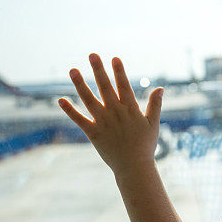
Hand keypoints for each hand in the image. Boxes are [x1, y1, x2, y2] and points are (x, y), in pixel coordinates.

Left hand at [59, 53, 163, 178]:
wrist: (134, 166)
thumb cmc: (145, 145)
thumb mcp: (153, 123)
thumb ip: (155, 105)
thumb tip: (160, 88)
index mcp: (130, 109)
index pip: (123, 85)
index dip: (119, 71)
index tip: (114, 58)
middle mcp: (115, 112)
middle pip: (105, 87)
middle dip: (98, 70)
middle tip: (92, 55)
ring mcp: (103, 122)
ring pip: (89, 99)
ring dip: (80, 84)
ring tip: (72, 70)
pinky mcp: (93, 133)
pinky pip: (79, 119)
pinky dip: (69, 110)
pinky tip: (60, 99)